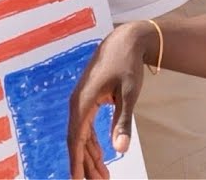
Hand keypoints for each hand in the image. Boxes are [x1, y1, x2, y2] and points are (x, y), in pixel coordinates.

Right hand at [67, 23, 152, 177]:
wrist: (126, 40)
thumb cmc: (127, 64)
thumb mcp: (129, 94)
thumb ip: (123, 123)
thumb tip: (120, 150)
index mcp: (83, 102)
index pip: (76, 139)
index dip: (76, 162)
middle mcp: (77, 103)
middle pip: (78, 141)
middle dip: (86, 165)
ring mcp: (81, 102)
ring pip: (82, 136)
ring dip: (91, 156)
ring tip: (103, 177)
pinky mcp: (88, 101)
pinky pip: (87, 128)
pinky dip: (93, 144)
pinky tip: (100, 156)